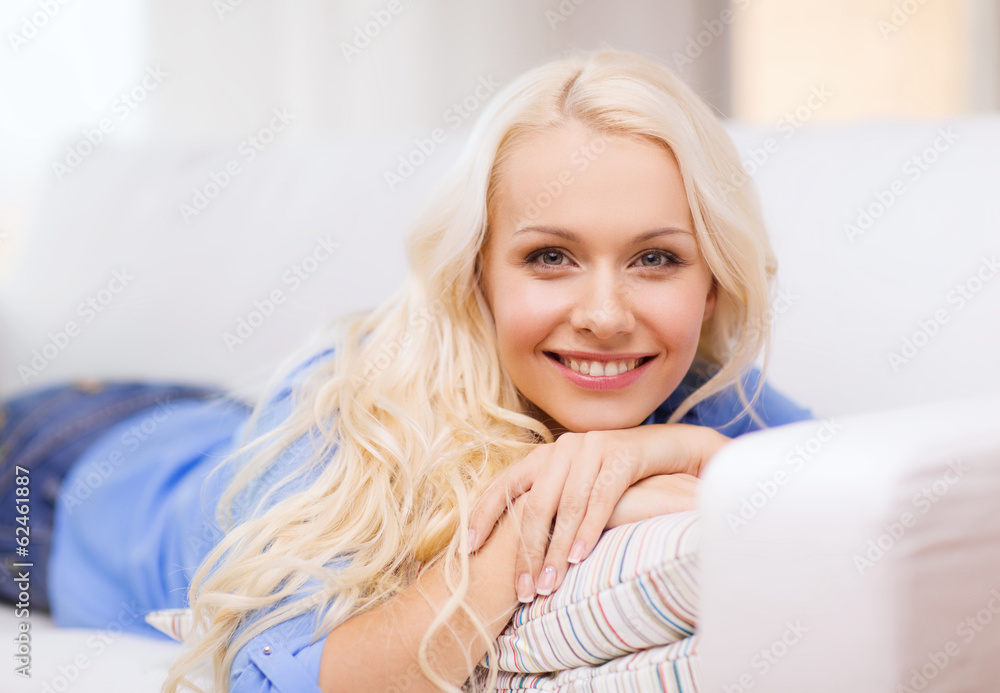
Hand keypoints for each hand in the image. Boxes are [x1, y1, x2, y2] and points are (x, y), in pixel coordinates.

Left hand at [468, 424, 727, 602]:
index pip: (503, 485)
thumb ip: (550, 507)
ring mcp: (591, 447)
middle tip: (523, 592)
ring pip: (565, 506)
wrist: (672, 451)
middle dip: (527, 552)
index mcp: (544, 455)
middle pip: (534, 504)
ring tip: (549, 587)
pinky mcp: (621, 454)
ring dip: (556, 551)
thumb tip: (518, 550)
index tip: (466, 550)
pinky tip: (580, 559)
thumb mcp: (578, 489)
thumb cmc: (619, 479)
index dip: (482, 516)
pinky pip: (599, 497)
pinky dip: (588, 531)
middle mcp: (562, 448)